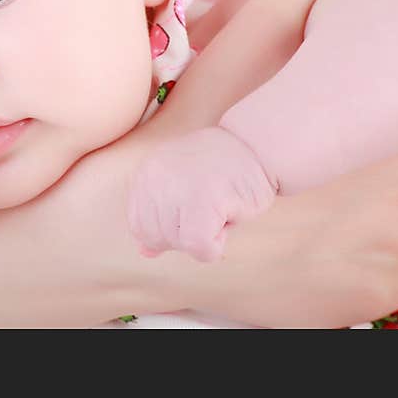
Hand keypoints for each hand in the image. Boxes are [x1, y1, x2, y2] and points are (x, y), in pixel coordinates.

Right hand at [112, 0, 397, 324]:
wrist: (104, 243)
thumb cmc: (167, 155)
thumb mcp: (231, 61)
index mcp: (385, 192)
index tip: (395, 81)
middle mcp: (391, 257)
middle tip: (370, 109)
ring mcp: (371, 294)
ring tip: (362, 146)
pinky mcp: (346, 312)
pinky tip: (351, 191)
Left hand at [128, 126, 276, 261]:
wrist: (259, 145)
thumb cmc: (223, 171)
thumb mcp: (183, 190)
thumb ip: (160, 218)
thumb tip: (144, 252)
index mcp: (146, 173)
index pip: (138, 225)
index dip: (167, 233)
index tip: (191, 214)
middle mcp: (154, 177)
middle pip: (155, 237)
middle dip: (184, 237)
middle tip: (210, 211)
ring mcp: (177, 187)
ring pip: (177, 243)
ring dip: (204, 237)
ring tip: (220, 207)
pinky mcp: (204, 199)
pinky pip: (199, 246)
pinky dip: (215, 246)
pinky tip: (227, 218)